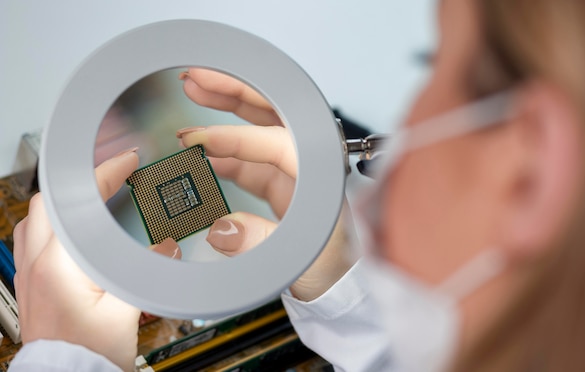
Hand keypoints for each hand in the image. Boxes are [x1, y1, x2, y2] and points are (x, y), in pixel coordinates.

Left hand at [13, 150, 143, 370]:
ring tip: (94, 196)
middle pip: (48, 201)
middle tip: (111, 175)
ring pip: (37, 217)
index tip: (125, 162)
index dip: (103, 175)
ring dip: (65, 201)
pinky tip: (77, 231)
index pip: (76, 202)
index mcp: (58, 264)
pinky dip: (56, 222)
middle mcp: (35, 263)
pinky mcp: (31, 284)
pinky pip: (35, 237)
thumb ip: (147, 273)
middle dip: (81, 182)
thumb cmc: (87, 353)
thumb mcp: (125, 311)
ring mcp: (27, 273)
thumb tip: (167, 247)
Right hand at [179, 68, 354, 300]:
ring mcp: (294, 173)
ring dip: (227, 110)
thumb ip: (260, 240)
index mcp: (320, 174)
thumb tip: (221, 228)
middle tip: (199, 79)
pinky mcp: (282, 187)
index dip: (236, 137)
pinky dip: (226, 152)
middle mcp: (308, 165)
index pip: (277, 141)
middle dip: (235, 92)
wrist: (342, 288)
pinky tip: (203, 149)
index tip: (200, 139)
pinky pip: (251, 161)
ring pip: (259, 130)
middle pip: (273, 115)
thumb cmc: (335, 269)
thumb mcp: (300, 257)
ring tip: (196, 92)